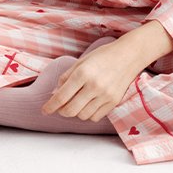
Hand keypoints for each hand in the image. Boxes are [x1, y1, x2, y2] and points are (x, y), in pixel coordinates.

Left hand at [42, 21, 172, 121]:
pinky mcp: (114, 102)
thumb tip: (54, 93)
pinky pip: (95, 116)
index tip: (44, 110)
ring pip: (83, 116)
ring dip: (75, 112)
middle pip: (71, 110)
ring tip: (76, 102)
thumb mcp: (81, 61)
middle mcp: (94, 86)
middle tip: (60, 107)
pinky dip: (88, 114)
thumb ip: (66, 77)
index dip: (50, 106)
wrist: (128, 55)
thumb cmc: (102, 56)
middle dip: (61, 111)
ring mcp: (105, 95)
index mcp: (82, 73)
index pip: (61, 96)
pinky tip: (88, 104)